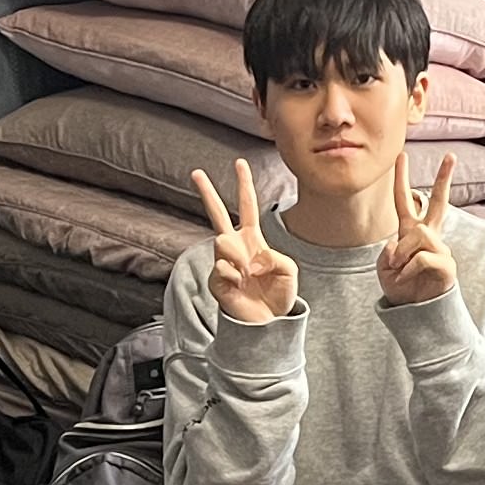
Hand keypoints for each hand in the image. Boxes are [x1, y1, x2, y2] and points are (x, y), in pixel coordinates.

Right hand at [191, 161, 298, 325]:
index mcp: (252, 238)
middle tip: (196, 172)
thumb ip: (275, 256)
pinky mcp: (215, 280)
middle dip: (207, 192)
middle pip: (217, 213)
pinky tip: (240, 288)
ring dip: (238, 256)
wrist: (269, 322)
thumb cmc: (278, 294)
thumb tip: (249, 258)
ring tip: (248, 274)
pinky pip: (223, 269)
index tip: (240, 162)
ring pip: (222, 242)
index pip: (246, 206)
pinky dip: (236, 278)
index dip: (245, 185)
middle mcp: (234, 246)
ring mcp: (222, 262)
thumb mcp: (288, 269)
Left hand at [380, 153, 459, 308]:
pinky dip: (408, 268)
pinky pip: (423, 257)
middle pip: (438, 202)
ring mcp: (440, 248)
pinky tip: (406, 277)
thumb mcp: (383, 267)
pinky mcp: (446, 264)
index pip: (405, 200)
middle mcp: (429, 236)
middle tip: (451, 156)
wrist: (413, 311)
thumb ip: (387, 251)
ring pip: (420, 234)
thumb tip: (400, 243)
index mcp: (410, 232)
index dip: (401, 178)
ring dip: (403, 252)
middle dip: (444, 178)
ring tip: (399, 268)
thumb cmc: (399, 288)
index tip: (402, 155)